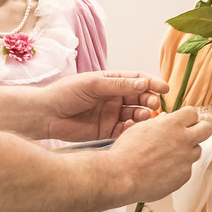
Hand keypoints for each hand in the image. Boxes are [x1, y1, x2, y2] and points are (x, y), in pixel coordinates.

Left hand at [41, 71, 168, 141]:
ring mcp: (112, 114)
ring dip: (144, 115)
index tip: (165, 88)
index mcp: (112, 82)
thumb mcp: (94, 84)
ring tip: (146, 116)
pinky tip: (132, 127)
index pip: (138, 80)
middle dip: (150, 100)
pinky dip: (132, 128)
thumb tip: (143, 84)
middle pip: (140, 98)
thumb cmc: (66, 93)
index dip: (152, 83)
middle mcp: (115, 97)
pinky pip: (125, 129)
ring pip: (135, 114)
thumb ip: (119, 85)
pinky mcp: (107, 130)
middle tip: (156, 105)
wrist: (46, 114)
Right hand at [106, 105, 211, 202]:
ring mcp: (186, 158)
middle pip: (206, 129)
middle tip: (189, 135)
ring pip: (197, 150)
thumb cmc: (126, 151)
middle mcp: (183, 139)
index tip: (184, 122)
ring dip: (187, 151)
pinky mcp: (184, 175)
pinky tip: (164, 171)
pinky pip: (187, 169)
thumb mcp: (140, 129)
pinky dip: (179, 169)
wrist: (121, 176)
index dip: (188, 117)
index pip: (193, 113)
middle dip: (200, 130)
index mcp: (172, 124)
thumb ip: (158, 123)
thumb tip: (166, 119)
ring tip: (169, 157)